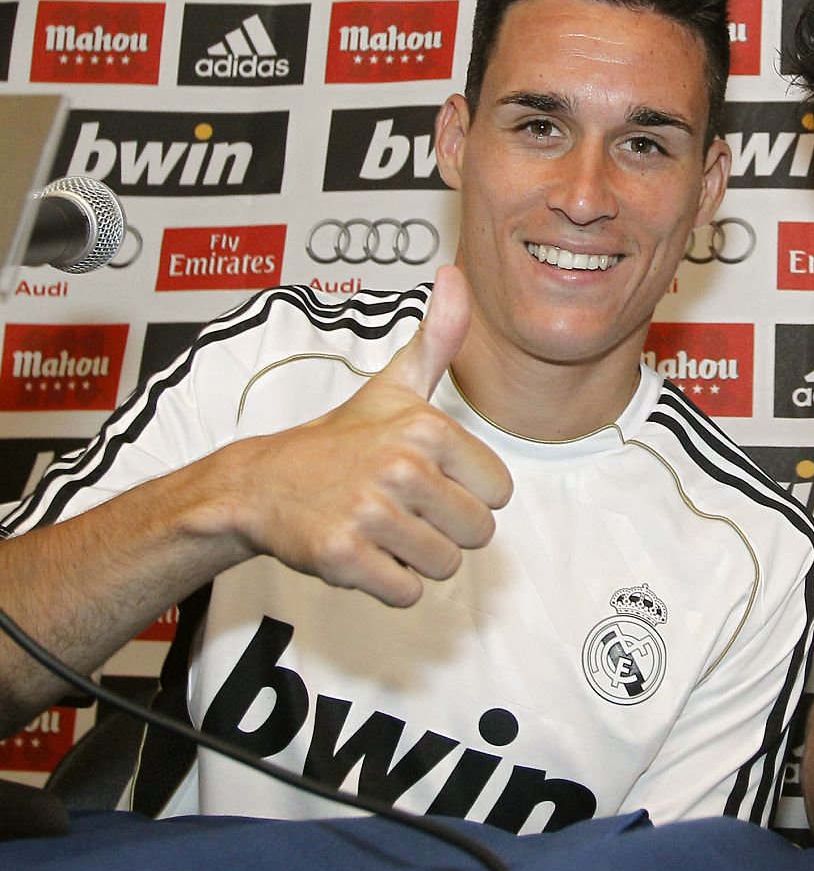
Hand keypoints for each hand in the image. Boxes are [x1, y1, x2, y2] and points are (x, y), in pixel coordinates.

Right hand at [227, 265, 513, 605]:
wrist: (258, 486)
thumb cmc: (338, 441)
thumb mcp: (393, 387)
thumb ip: (437, 339)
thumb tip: (455, 276)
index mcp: (426, 428)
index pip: (498, 493)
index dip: (465, 494)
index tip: (426, 481)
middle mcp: (401, 468)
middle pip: (477, 533)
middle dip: (444, 531)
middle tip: (401, 510)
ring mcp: (370, 514)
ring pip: (444, 567)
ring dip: (415, 559)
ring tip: (380, 529)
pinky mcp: (343, 557)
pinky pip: (407, 594)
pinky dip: (387, 585)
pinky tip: (362, 553)